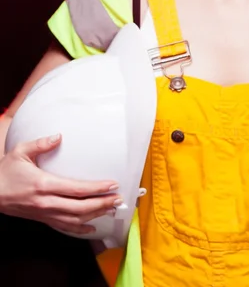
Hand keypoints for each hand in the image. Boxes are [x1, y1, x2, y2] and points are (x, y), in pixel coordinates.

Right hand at [0, 134, 121, 234]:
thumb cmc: (6, 171)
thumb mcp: (20, 152)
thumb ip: (40, 143)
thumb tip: (58, 136)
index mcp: (43, 184)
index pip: (76, 189)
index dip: (96, 189)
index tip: (112, 184)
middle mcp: (46, 202)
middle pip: (80, 208)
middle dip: (102, 204)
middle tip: (119, 199)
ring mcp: (44, 213)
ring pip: (74, 220)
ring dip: (95, 216)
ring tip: (111, 209)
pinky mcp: (42, 219)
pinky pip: (64, 227)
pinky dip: (80, 229)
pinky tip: (92, 228)